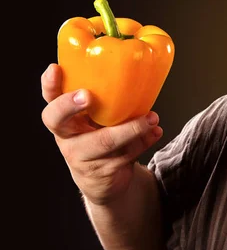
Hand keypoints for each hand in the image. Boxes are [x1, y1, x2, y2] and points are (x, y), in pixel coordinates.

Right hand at [41, 63, 162, 205]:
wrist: (103, 179)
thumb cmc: (101, 137)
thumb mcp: (98, 120)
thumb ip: (107, 102)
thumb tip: (139, 73)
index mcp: (65, 117)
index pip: (49, 97)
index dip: (49, 84)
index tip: (55, 69)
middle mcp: (66, 136)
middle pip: (58, 119)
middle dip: (70, 105)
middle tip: (87, 96)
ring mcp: (81, 156)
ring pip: (104, 140)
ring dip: (132, 128)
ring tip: (152, 118)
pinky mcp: (100, 171)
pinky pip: (124, 154)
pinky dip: (144, 142)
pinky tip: (154, 132)